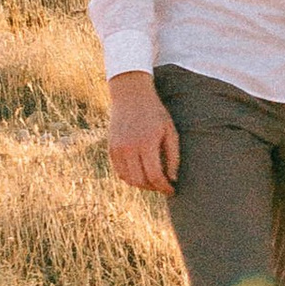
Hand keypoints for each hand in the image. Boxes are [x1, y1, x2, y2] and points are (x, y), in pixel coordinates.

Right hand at [107, 70, 179, 191]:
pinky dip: (130, 178)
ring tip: (152, 180)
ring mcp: (118, 149)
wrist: (131, 96)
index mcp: (147, 143)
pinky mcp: (111, 149)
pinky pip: (120, 172)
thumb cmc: (155, 113)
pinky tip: (141, 173)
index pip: (155, 175)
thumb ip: (173, 156)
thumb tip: (173, 179)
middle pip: (140, 181)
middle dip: (154, 188)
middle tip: (163, 186)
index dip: (164, 187)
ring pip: (128, 180)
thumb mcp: (170, 131)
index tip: (171, 190)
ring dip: (142, 185)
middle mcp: (129, 148)